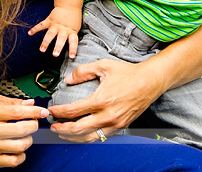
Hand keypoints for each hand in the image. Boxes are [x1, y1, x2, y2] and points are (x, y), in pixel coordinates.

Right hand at [0, 95, 48, 166]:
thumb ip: (14, 102)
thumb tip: (31, 103)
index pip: (18, 112)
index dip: (35, 112)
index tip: (43, 112)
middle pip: (22, 129)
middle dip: (33, 125)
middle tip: (32, 123)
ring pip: (21, 146)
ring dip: (28, 140)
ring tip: (25, 136)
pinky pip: (14, 161)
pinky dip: (21, 156)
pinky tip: (19, 149)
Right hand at [28, 6, 81, 57]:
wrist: (69, 5)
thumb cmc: (73, 19)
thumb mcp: (75, 28)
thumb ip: (72, 36)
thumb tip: (70, 48)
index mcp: (71, 31)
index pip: (73, 41)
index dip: (73, 49)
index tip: (72, 57)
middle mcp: (63, 29)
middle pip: (61, 39)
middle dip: (57, 47)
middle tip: (55, 55)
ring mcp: (56, 25)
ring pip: (50, 34)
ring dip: (46, 42)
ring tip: (42, 50)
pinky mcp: (49, 20)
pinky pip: (41, 25)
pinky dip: (35, 29)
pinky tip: (29, 33)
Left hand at [48, 59, 163, 141]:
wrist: (150, 81)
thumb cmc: (128, 73)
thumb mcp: (104, 65)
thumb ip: (83, 71)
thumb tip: (68, 79)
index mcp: (101, 100)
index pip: (72, 111)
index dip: (58, 112)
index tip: (51, 110)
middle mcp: (107, 115)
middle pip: (77, 129)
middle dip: (61, 129)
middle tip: (53, 125)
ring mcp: (114, 123)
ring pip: (88, 137)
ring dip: (72, 137)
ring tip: (63, 132)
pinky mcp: (120, 127)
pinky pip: (100, 136)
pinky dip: (87, 137)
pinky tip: (81, 133)